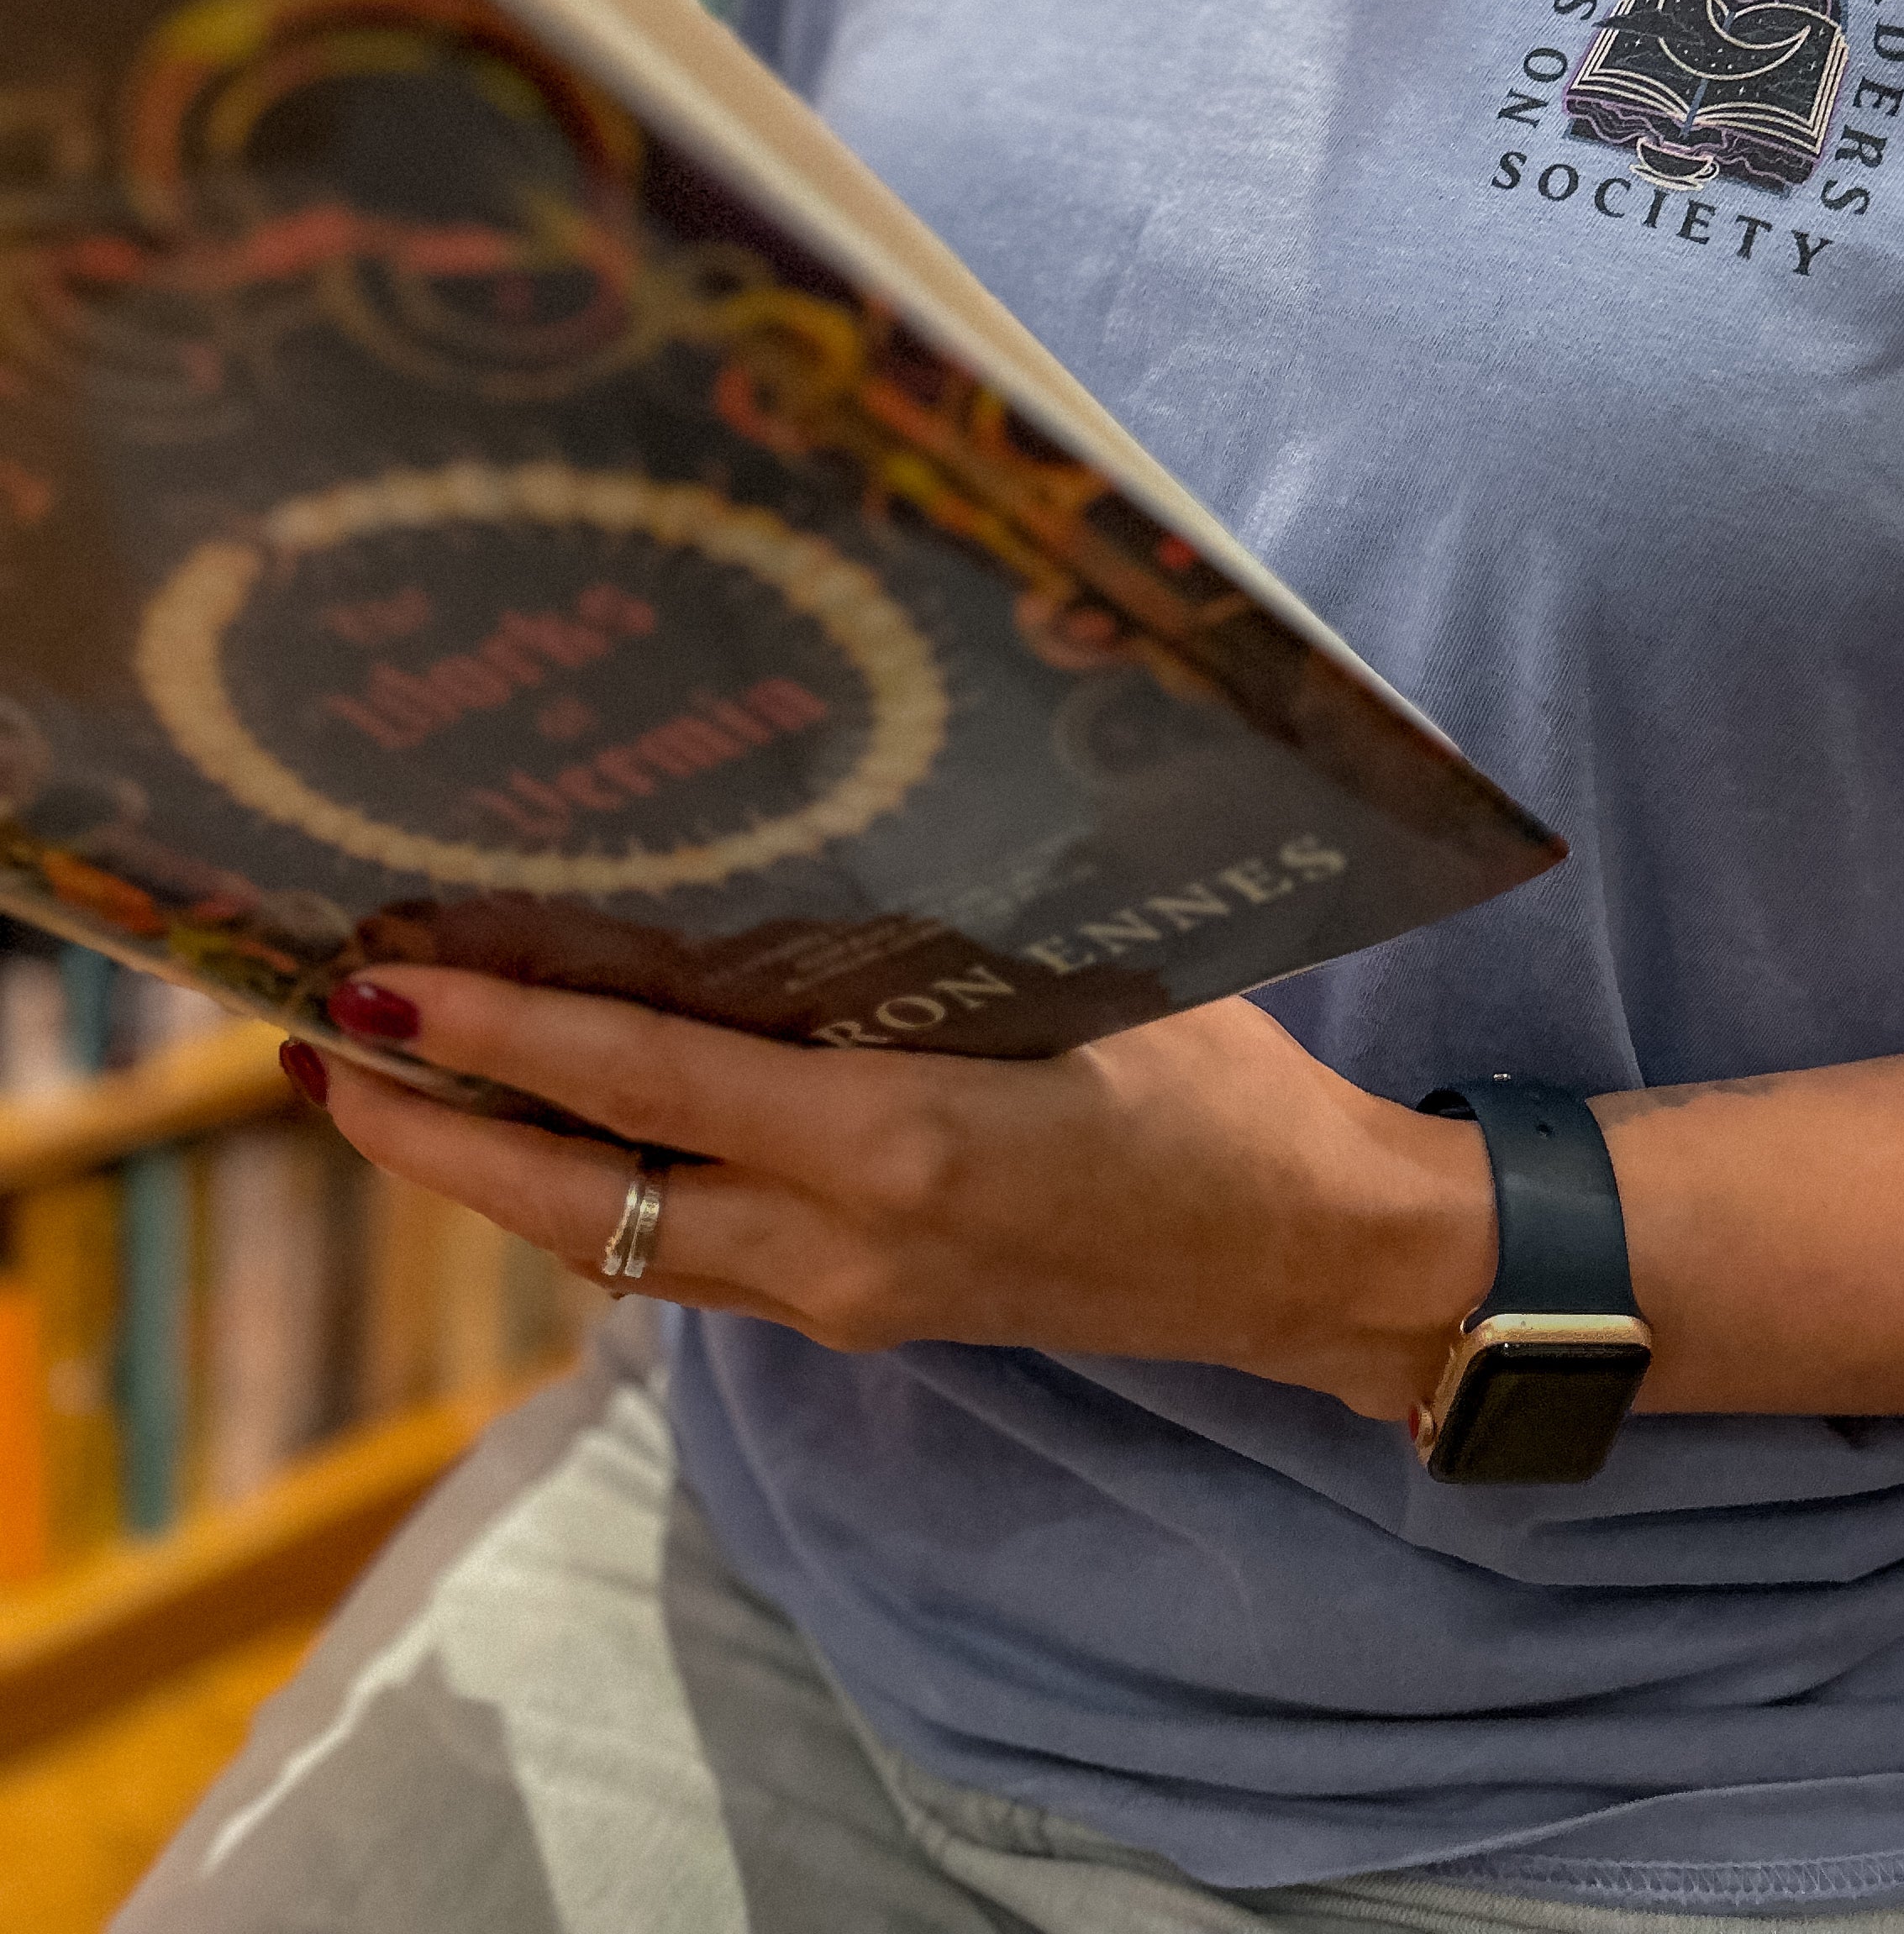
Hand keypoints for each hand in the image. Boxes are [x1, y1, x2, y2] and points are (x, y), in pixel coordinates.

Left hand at [311, 973, 1497, 1424]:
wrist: (1306, 1260)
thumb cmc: (1220, 1085)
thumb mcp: (1082, 979)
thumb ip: (924, 946)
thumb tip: (776, 865)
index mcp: (896, 1141)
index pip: (646, 1084)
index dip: (501, 1039)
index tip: (379, 989)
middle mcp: (843, 1241)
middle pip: (583, 1205)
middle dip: (436, 1136)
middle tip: (316, 1056)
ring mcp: (847, 1299)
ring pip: (616, 1248)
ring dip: (496, 1178)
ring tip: (393, 1095)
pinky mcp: (866, 1318)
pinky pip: (688, 1267)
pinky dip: (595, 1204)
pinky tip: (553, 1146)